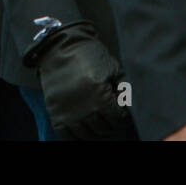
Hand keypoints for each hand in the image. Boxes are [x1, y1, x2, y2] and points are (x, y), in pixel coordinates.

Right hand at [34, 22, 130, 139]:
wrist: (60, 47)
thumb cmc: (89, 55)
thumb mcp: (112, 68)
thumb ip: (124, 88)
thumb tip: (131, 108)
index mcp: (99, 94)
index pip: (117, 118)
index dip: (122, 116)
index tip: (121, 112)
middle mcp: (83, 106)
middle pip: (103, 128)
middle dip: (111, 124)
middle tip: (111, 118)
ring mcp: (67, 112)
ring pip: (87, 135)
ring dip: (95, 131)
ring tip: (98, 123)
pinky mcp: (54, 112)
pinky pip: (66, 136)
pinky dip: (76, 137)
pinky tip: (83, 130)